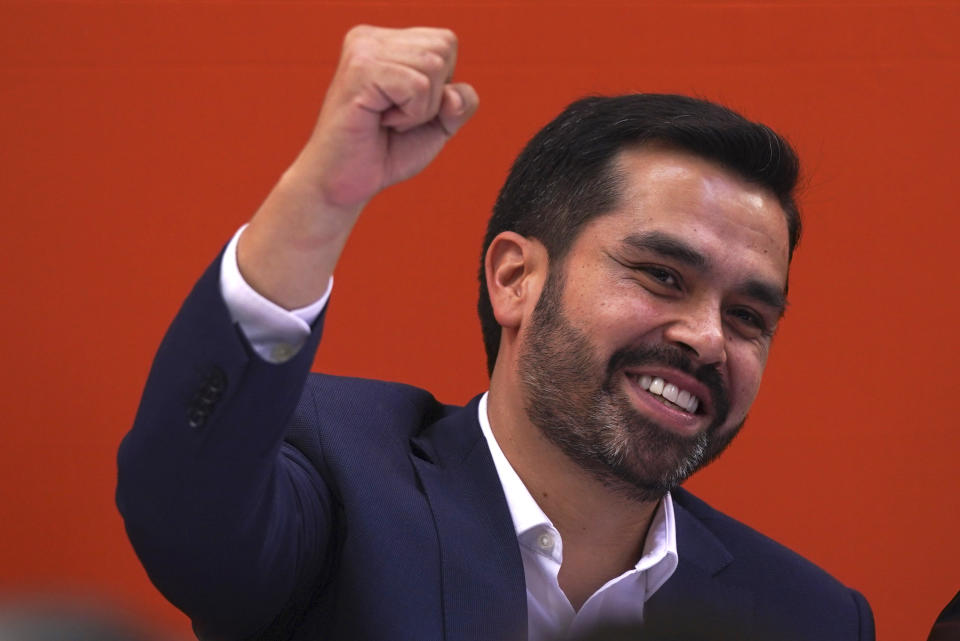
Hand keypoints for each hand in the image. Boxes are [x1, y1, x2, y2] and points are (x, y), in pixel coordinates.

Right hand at [294, 25, 478, 209]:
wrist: (344, 184)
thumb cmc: (386, 152)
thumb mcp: (437, 125)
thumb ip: (461, 103)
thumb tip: (453, 94)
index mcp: (385, 40)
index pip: (446, 42)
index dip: (441, 86)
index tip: (405, 107)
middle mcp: (370, 37)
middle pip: (443, 48)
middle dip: (433, 97)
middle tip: (395, 117)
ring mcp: (362, 50)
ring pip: (433, 66)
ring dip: (420, 109)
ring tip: (387, 120)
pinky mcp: (360, 70)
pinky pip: (418, 86)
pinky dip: (410, 115)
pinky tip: (381, 121)